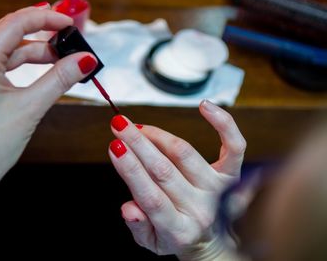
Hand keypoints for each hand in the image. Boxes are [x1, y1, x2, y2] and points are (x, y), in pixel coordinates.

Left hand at [0, 5, 97, 193]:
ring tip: (53, 57)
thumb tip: (83, 61)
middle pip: (8, 32)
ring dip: (26, 47)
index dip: (46, 19)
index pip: (16, 24)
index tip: (68, 23)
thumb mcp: (31, 109)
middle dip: (41, 34)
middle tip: (67, 43)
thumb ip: (59, 79)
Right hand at [108, 100, 245, 257]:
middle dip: (138, 143)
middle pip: (164, 170)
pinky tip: (205, 106)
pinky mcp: (231, 175)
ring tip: (137, 126)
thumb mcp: (152, 243)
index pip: (150, 197)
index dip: (131, 170)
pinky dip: (223, 124)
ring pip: (185, 154)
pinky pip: (233, 146)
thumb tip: (128, 208)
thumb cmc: (178, 237)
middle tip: (119, 124)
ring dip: (158, 135)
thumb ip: (138, 227)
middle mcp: (200, 208)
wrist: (212, 243)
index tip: (115, 147)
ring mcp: (217, 190)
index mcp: (178, 229)